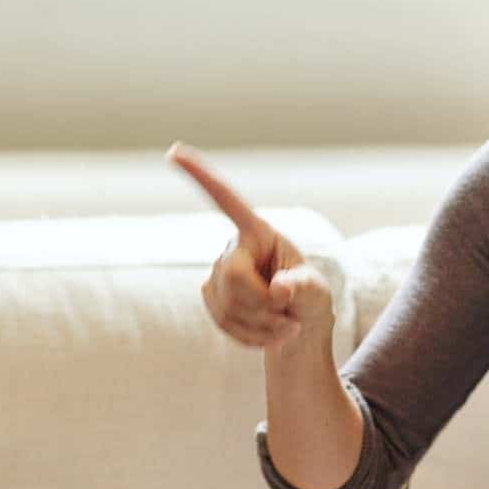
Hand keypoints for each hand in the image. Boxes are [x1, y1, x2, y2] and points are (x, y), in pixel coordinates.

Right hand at [167, 143, 333, 347]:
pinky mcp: (211, 297)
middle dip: (263, 305)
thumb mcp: (316, 291)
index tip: (173, 151)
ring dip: (263, 326)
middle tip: (290, 316)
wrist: (297, 323)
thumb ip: (302, 288)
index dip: (200, 178)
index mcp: (257, 232)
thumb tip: (279, 290)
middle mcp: (232, 248)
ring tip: (288, 327)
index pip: (225, 201)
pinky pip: (224, 324)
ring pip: (228, 307)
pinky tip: (270, 335)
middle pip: (233, 279)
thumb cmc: (309, 297)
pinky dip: (252, 337)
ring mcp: (217, 274)